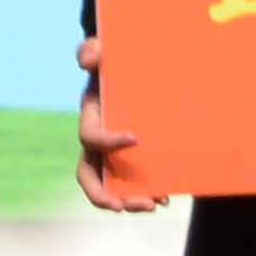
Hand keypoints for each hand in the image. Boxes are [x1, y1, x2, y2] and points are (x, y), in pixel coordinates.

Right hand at [69, 34, 165, 213]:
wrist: (131, 70)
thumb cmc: (113, 60)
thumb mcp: (102, 49)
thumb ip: (90, 50)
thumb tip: (90, 60)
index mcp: (90, 119)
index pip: (90, 138)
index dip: (108, 142)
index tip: (136, 138)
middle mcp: (97, 143)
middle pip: (90, 177)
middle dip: (104, 196)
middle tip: (123, 206)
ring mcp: (113, 154)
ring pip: (112, 187)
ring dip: (129, 200)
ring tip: (153, 205)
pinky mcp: (131, 159)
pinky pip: (134, 183)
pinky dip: (148, 192)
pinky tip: (166, 197)